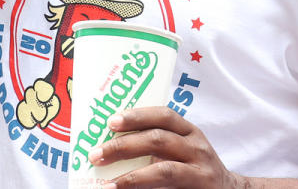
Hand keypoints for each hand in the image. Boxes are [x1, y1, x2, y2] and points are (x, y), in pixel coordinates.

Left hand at [89, 107, 244, 188]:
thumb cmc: (195, 168)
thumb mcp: (183, 149)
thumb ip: (157, 143)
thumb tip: (111, 145)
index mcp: (190, 132)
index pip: (164, 115)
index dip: (137, 116)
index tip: (111, 121)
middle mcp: (197, 149)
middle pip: (159, 140)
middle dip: (125, 146)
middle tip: (97, 154)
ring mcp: (200, 172)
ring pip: (164, 170)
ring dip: (132, 177)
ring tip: (108, 185)